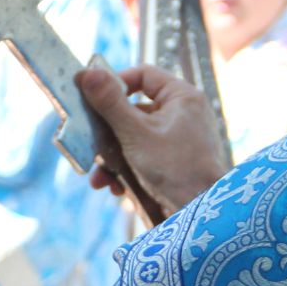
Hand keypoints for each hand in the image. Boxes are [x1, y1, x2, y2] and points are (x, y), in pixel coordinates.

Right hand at [76, 64, 232, 221]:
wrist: (199, 213)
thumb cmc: (176, 169)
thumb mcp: (135, 133)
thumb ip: (110, 103)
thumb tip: (87, 73)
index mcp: (181, 96)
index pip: (143, 75)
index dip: (115, 84)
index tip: (92, 99)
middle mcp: (182, 114)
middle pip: (133, 110)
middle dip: (108, 133)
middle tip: (88, 143)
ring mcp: (178, 139)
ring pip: (133, 138)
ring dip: (112, 158)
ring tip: (100, 178)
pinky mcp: (172, 162)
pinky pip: (143, 157)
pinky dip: (127, 171)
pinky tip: (115, 188)